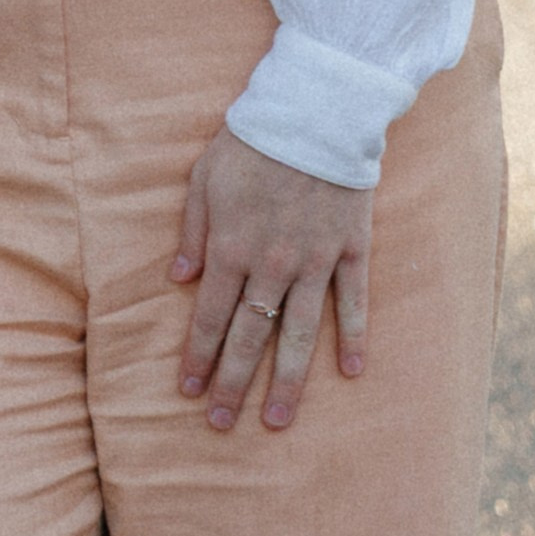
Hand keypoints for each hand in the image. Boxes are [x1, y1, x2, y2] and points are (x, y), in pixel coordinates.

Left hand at [173, 126, 371, 433]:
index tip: (187, 391)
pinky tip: (351, 372)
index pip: (210, 316)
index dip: (197, 355)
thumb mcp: (204, 177)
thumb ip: (192, 231)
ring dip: (287, 381)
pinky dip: (354, 337)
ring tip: (276, 421)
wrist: (313, 111)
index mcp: (232, 247)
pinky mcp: (351, 250)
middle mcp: (272, 265)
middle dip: (233, 383)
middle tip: (220, 425)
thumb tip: (179, 280)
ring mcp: (315, 262)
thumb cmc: (250, 141)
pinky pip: (353, 303)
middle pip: (250, 336)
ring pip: (299, 334)